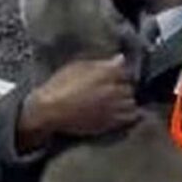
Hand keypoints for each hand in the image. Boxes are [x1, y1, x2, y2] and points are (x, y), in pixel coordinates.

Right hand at [16, 54, 139, 150]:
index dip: (118, 72)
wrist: (50, 111)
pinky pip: (130, 118)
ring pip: (131, 102)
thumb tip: (121, 58)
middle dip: (123, 87)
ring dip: (127, 101)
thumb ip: (102, 63)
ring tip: (118, 102)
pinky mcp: (110, 123)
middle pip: (129, 87)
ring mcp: (113, 108)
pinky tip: (124, 113)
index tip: (114, 74)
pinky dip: (130, 115)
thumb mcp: (78, 66)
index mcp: (106, 73)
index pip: (125, 70)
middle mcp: (114, 90)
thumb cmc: (60, 85)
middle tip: (114, 89)